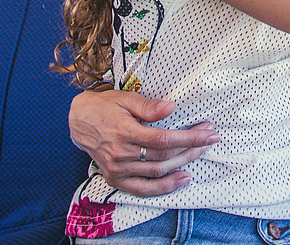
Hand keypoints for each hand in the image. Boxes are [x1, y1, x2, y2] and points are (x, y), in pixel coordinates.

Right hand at [68, 89, 219, 195]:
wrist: (79, 121)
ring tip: (201, 152)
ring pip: (157, 172)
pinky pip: (143, 189)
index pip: (164, 139)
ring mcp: (118, 170)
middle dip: (192, 148)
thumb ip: (148, 106)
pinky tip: (182, 178)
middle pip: (164, 156)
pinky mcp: (116, 179)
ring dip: (183, 164)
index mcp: (124, 132)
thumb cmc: (106, 107)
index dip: (189, 138)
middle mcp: (121, 154)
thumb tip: (171, 107)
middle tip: (210, 138)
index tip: (208, 133)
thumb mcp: (125, 99)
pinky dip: (164, 188)